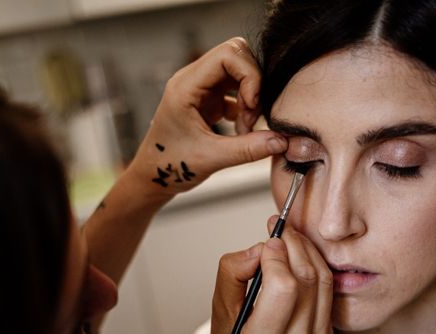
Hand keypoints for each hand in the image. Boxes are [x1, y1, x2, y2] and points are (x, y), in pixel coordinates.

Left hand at [127, 37, 287, 199]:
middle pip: (236, 56)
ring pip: (238, 72)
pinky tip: (241, 130)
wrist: (154, 177)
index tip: (252, 104)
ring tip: (245, 126)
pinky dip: (246, 107)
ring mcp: (202, 89)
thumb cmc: (170, 166)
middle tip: (251, 116)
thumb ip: (248, 149)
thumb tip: (281, 141)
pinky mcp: (209, 100)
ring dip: (250, 96)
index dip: (248, 75)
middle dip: (252, 84)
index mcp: (186, 86)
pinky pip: (236, 89)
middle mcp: (193, 80)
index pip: (227, 54)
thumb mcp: (211, 159)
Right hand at [210, 218, 333, 333]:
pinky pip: (327, 290)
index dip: (276, 257)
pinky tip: (300, 255)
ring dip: (307, 251)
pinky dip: (315, 266)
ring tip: (289, 237)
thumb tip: (257, 250)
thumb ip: (232, 275)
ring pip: (322, 281)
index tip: (265, 243)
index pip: (282, 288)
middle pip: (306, 280)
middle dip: (293, 245)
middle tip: (278, 230)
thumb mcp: (219, 313)